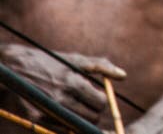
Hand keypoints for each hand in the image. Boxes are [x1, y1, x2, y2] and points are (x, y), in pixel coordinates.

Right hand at [1, 44, 125, 124]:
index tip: (95, 97)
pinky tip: (64, 114)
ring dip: (81, 120)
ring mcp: (48, 110)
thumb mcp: (76, 59)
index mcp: (74, 82)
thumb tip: (123, 76)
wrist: (16, 67)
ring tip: (77, 109)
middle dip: (93, 112)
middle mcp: (62, 98)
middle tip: (87, 105)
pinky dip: (66, 125)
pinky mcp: (36, 119)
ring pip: (77, 126)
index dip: (101, 101)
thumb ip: (102, 66)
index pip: (100, 102)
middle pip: (91, 117)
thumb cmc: (51, 62)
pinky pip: (61, 130)